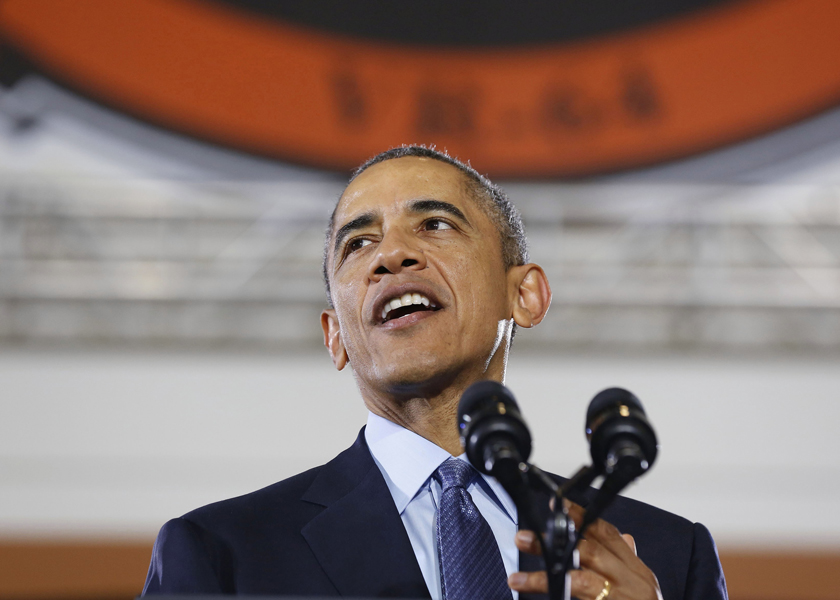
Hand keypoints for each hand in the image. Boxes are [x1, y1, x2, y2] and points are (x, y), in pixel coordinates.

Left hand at [507, 502, 662, 599]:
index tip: (556, 506)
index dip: (580, 517)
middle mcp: (630, 582)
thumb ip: (628, 561)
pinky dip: (558, 597)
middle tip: (525, 538)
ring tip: (518, 579)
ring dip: (546, 578)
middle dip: (555, 543)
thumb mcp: (642, 585)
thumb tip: (626, 537)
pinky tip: (540, 598)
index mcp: (636, 570)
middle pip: (590, 553)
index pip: (607, 534)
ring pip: (581, 582)